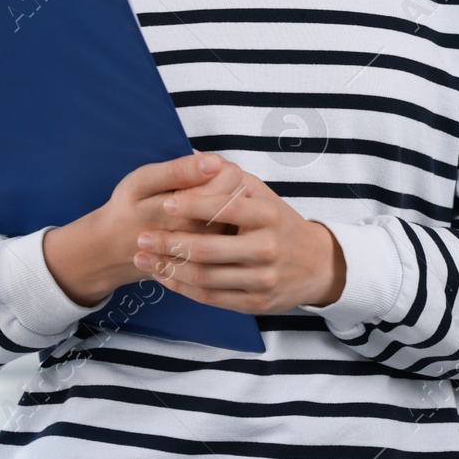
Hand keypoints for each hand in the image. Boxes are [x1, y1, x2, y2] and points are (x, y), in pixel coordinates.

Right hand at [43, 152, 231, 307]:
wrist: (113, 251)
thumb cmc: (129, 209)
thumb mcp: (143, 182)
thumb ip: (179, 171)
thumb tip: (215, 162)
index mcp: (193, 211)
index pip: (232, 177)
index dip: (220, 165)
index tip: (202, 167)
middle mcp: (207, 233)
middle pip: (238, 194)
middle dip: (223, 181)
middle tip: (199, 182)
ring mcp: (210, 248)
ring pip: (236, 213)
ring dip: (223, 200)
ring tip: (198, 200)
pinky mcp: (209, 257)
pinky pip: (229, 230)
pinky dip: (220, 218)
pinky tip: (201, 218)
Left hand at [133, 161, 346, 313]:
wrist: (316, 264)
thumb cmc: (279, 223)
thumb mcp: (263, 195)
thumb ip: (229, 178)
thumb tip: (193, 155)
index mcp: (269, 215)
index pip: (226, 209)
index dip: (193, 205)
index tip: (165, 201)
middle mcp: (268, 248)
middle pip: (208, 249)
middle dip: (169, 243)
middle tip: (141, 236)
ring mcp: (263, 279)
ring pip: (205, 278)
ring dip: (169, 268)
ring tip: (144, 258)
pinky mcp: (256, 303)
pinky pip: (211, 298)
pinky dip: (183, 288)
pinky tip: (164, 277)